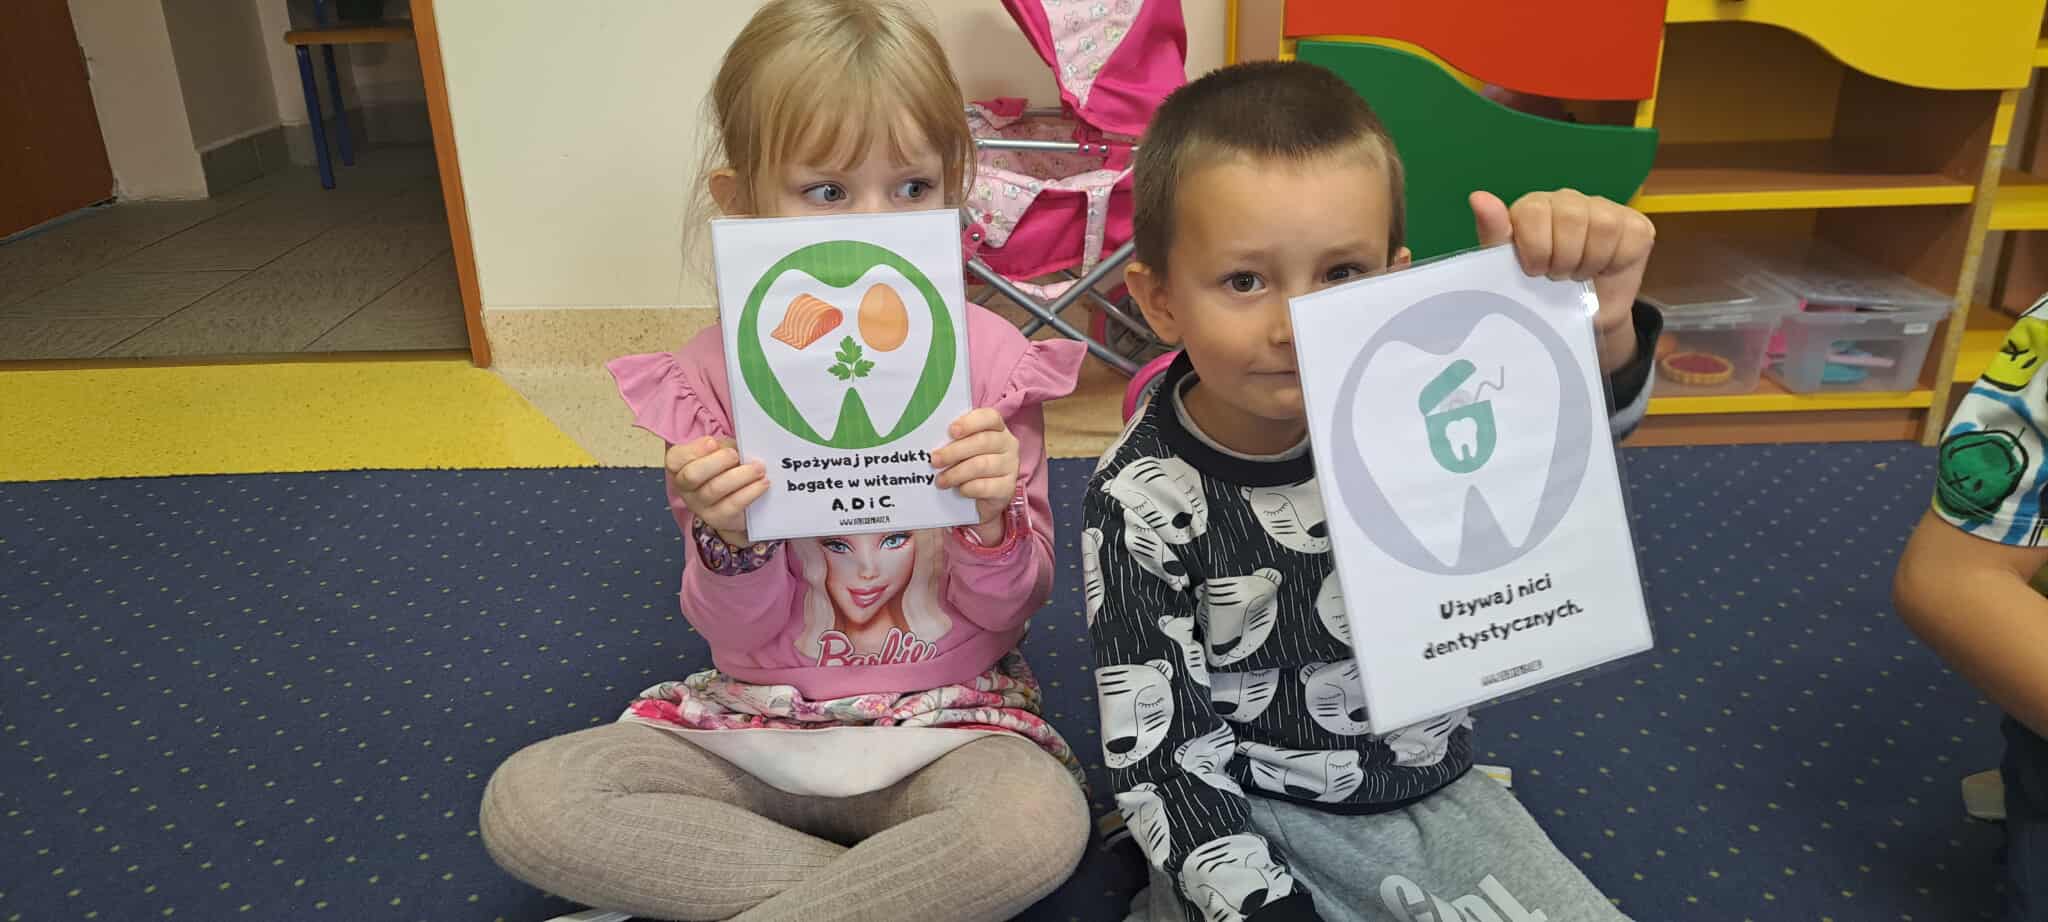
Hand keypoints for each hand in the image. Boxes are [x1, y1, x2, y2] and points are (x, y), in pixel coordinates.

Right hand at [666, 436, 767, 546]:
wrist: (733, 500)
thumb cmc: (724, 468)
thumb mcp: (720, 451)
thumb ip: (724, 447)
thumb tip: (741, 447)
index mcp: (679, 466)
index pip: (675, 458)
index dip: (694, 449)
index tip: (713, 443)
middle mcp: (685, 487)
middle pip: (693, 475)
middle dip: (717, 462)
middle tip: (735, 455)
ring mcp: (699, 505)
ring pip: (715, 489)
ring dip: (740, 476)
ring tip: (759, 469)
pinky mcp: (717, 518)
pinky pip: (732, 505)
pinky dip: (750, 492)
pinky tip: (763, 484)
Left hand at [932, 408, 1019, 543]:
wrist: (984, 498)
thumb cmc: (970, 465)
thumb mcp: (963, 449)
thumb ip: (954, 441)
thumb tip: (930, 439)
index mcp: (996, 428)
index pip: (989, 417)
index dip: (970, 422)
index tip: (951, 431)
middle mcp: (1007, 444)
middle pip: (983, 442)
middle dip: (955, 451)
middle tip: (935, 460)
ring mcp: (1010, 466)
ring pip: (982, 465)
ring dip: (957, 473)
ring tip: (941, 480)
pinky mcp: (1008, 488)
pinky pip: (986, 486)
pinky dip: (969, 488)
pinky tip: (959, 490)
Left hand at [1472, 189, 1655, 373]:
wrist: (1577, 323)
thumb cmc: (1537, 293)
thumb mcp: (1507, 271)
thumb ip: (1494, 234)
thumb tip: (1478, 198)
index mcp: (1533, 208)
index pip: (1534, 212)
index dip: (1536, 250)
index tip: (1535, 272)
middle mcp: (1568, 200)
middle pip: (1570, 217)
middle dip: (1563, 259)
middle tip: (1559, 277)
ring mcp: (1604, 209)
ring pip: (1603, 226)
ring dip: (1589, 263)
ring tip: (1580, 275)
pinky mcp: (1635, 225)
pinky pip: (1630, 237)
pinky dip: (1616, 262)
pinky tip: (1605, 269)